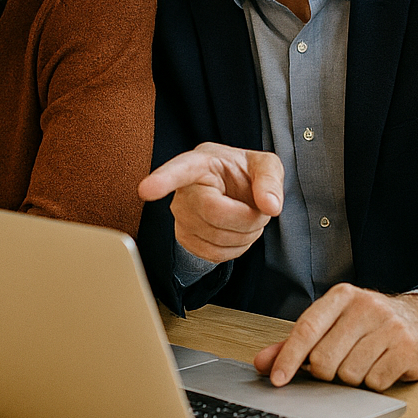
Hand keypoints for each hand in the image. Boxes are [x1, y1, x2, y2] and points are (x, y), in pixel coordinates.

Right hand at [137, 143, 283, 263]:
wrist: (235, 191)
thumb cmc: (244, 174)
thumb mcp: (265, 165)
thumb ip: (270, 180)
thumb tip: (270, 206)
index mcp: (200, 163)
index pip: (180, 170)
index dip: (163, 180)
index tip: (146, 189)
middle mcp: (184, 190)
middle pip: (216, 214)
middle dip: (250, 217)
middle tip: (260, 208)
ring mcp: (180, 217)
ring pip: (217, 239)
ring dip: (246, 234)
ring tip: (248, 216)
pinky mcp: (184, 239)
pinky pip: (214, 255)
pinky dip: (236, 248)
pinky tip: (237, 231)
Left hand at [253, 285, 417, 390]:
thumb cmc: (370, 325)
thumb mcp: (334, 324)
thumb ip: (296, 344)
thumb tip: (263, 363)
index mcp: (342, 296)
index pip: (307, 328)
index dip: (289, 357)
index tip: (277, 380)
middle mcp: (366, 306)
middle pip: (325, 359)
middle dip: (326, 372)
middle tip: (339, 364)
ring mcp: (389, 327)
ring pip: (349, 374)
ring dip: (352, 378)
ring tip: (364, 362)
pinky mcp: (407, 348)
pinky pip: (374, 382)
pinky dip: (373, 383)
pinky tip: (381, 367)